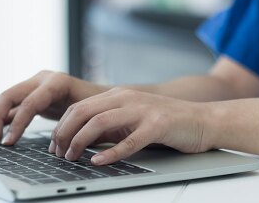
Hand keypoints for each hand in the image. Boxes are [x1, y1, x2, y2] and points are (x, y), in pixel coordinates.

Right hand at [0, 71, 107, 143]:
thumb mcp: (88, 113)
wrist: (103, 97)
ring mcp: (34, 84)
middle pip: (9, 95)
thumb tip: (57, 144)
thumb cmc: (99, 107)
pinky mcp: (29, 94)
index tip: (7, 142)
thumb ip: (72, 123)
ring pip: (4, 98)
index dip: (16, 123)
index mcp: (57, 82)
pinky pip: (8, 104)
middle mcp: (42, 79)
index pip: (29, 102)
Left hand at [48, 88, 215, 164]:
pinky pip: (129, 141)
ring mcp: (142, 111)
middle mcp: (126, 98)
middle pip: (83, 112)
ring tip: (73, 158)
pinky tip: (98, 162)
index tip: (54, 146)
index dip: (61, 127)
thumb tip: (79, 140)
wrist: (204, 120)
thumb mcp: (131, 120)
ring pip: (99, 123)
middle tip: (58, 154)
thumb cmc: (167, 124)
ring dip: (80, 142)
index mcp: (118, 96)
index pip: (78, 107)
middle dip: (65, 134)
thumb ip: (108, 126)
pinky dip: (110, 153)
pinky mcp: (157, 126)